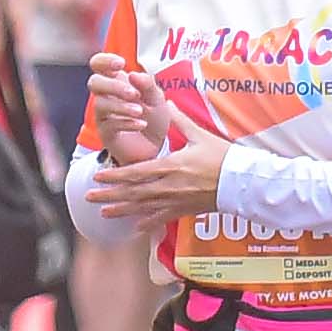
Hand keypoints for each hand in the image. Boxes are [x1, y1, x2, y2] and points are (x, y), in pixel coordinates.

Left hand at [85, 119, 231, 223]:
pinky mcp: (185, 210)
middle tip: (88, 198)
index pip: (135, 172)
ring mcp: (176, 200)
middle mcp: (168, 186)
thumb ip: (180, 120)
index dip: (115, 175)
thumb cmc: (223, 157)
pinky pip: (162, 218)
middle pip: (132, 193)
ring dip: (121, 210)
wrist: (243, 182)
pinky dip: (148, 224)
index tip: (98, 176)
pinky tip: (135, 228)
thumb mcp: (199, 135)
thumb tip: (166, 102)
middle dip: (109, 195)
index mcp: (170, 166)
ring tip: (103, 214)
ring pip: (142, 208)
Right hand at [86, 52, 170, 165]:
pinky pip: (109, 124)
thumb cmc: (154, 118)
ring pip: (100, 104)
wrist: (156, 147)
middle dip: (113, 86)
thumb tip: (133, 74)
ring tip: (140, 112)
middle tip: (134, 94)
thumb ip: (148, 85)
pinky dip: (126, 122)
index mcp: (117, 82)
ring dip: (121, 106)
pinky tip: (141, 124)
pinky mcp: (106, 133)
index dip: (104, 60)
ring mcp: (104, 115)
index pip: (98, 64)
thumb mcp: (157, 99)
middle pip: (94, 82)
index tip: (121, 63)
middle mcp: (106, 96)